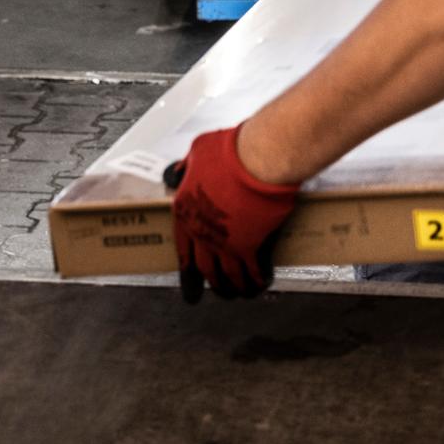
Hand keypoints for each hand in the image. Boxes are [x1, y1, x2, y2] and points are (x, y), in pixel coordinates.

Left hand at [162, 126, 298, 302]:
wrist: (257, 158)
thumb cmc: (229, 150)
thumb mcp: (199, 150)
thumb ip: (189, 163)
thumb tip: (182, 167)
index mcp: (186, 213)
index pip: (182, 249)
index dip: (186, 269)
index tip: (189, 283)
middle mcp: (202, 233)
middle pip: (205, 268)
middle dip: (212, 284)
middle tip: (216, 293)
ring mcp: (225, 243)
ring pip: (227, 275)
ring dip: (235, 287)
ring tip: (242, 293)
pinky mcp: (250, 245)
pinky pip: (253, 270)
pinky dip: (257, 279)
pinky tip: (262, 282)